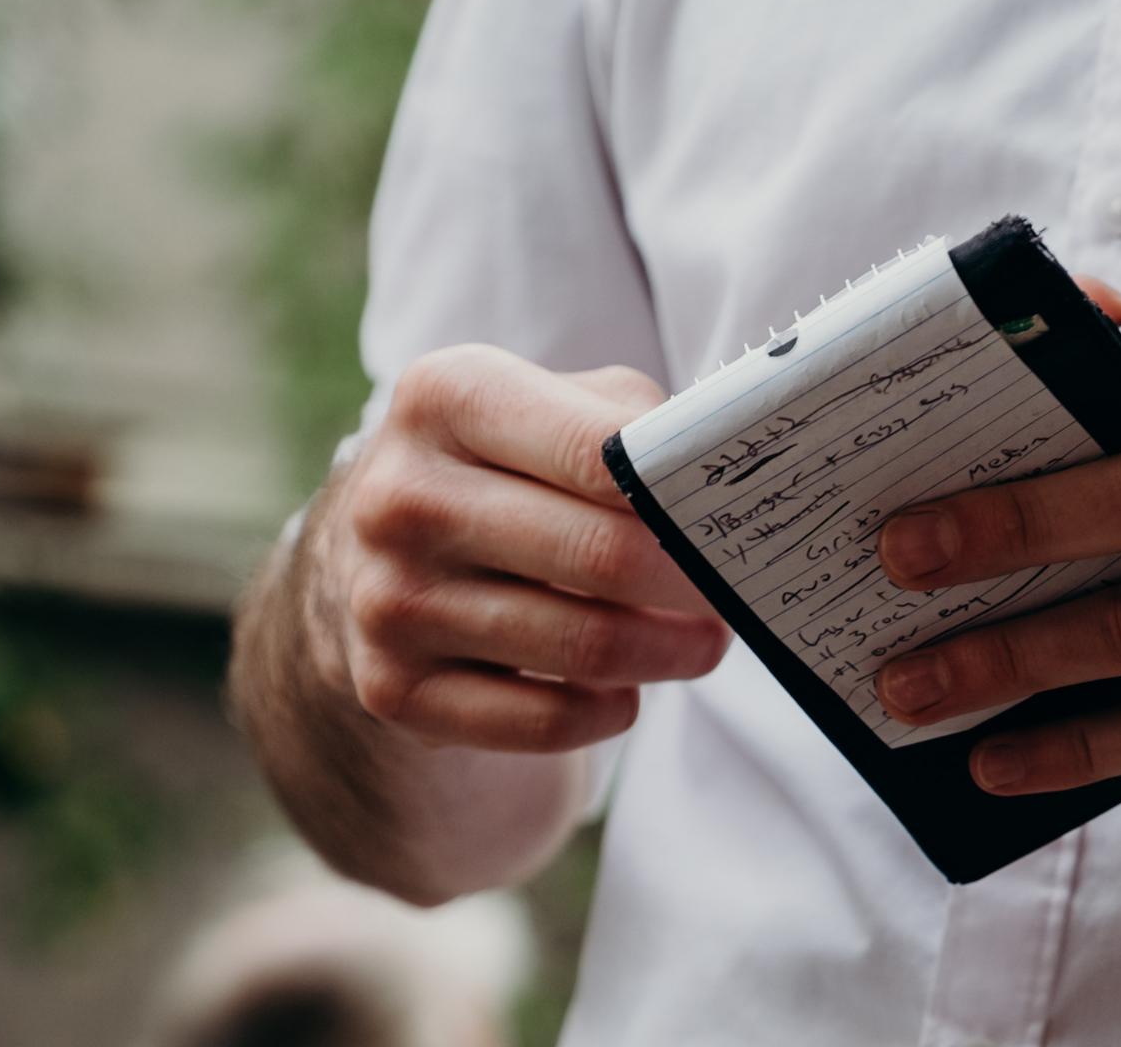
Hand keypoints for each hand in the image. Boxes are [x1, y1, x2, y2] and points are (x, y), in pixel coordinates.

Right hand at [317, 345, 729, 752]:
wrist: (382, 551)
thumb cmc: (510, 464)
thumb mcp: (558, 404)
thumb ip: (638, 424)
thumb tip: (723, 479)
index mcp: (447, 397)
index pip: (599, 452)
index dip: (683, 494)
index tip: (734, 520)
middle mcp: (401, 495)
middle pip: (601, 556)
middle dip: (693, 583)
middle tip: (738, 593)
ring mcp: (386, 598)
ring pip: (583, 646)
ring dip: (669, 653)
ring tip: (705, 643)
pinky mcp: (391, 687)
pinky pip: (540, 722)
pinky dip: (606, 712)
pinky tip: (626, 692)